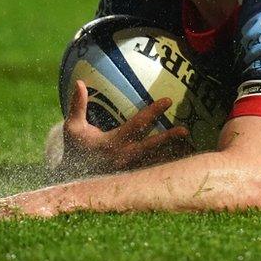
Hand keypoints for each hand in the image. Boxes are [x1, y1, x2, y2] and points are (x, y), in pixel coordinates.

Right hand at [60, 80, 192, 174]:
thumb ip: (78, 105)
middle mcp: (124, 157)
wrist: (72, 179)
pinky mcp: (133, 177)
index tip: (167, 100)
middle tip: (185, 130)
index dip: (152, 112)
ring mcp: (130, 170)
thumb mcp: (73, 128)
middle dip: (169, 138)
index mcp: (112, 143)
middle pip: (151, 147)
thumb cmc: (75, 149)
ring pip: (156, 161)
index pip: (136, 125)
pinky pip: (154, 169)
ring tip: (189, 144)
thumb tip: (80, 82)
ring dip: (172, 153)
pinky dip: (167, 163)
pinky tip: (181, 156)